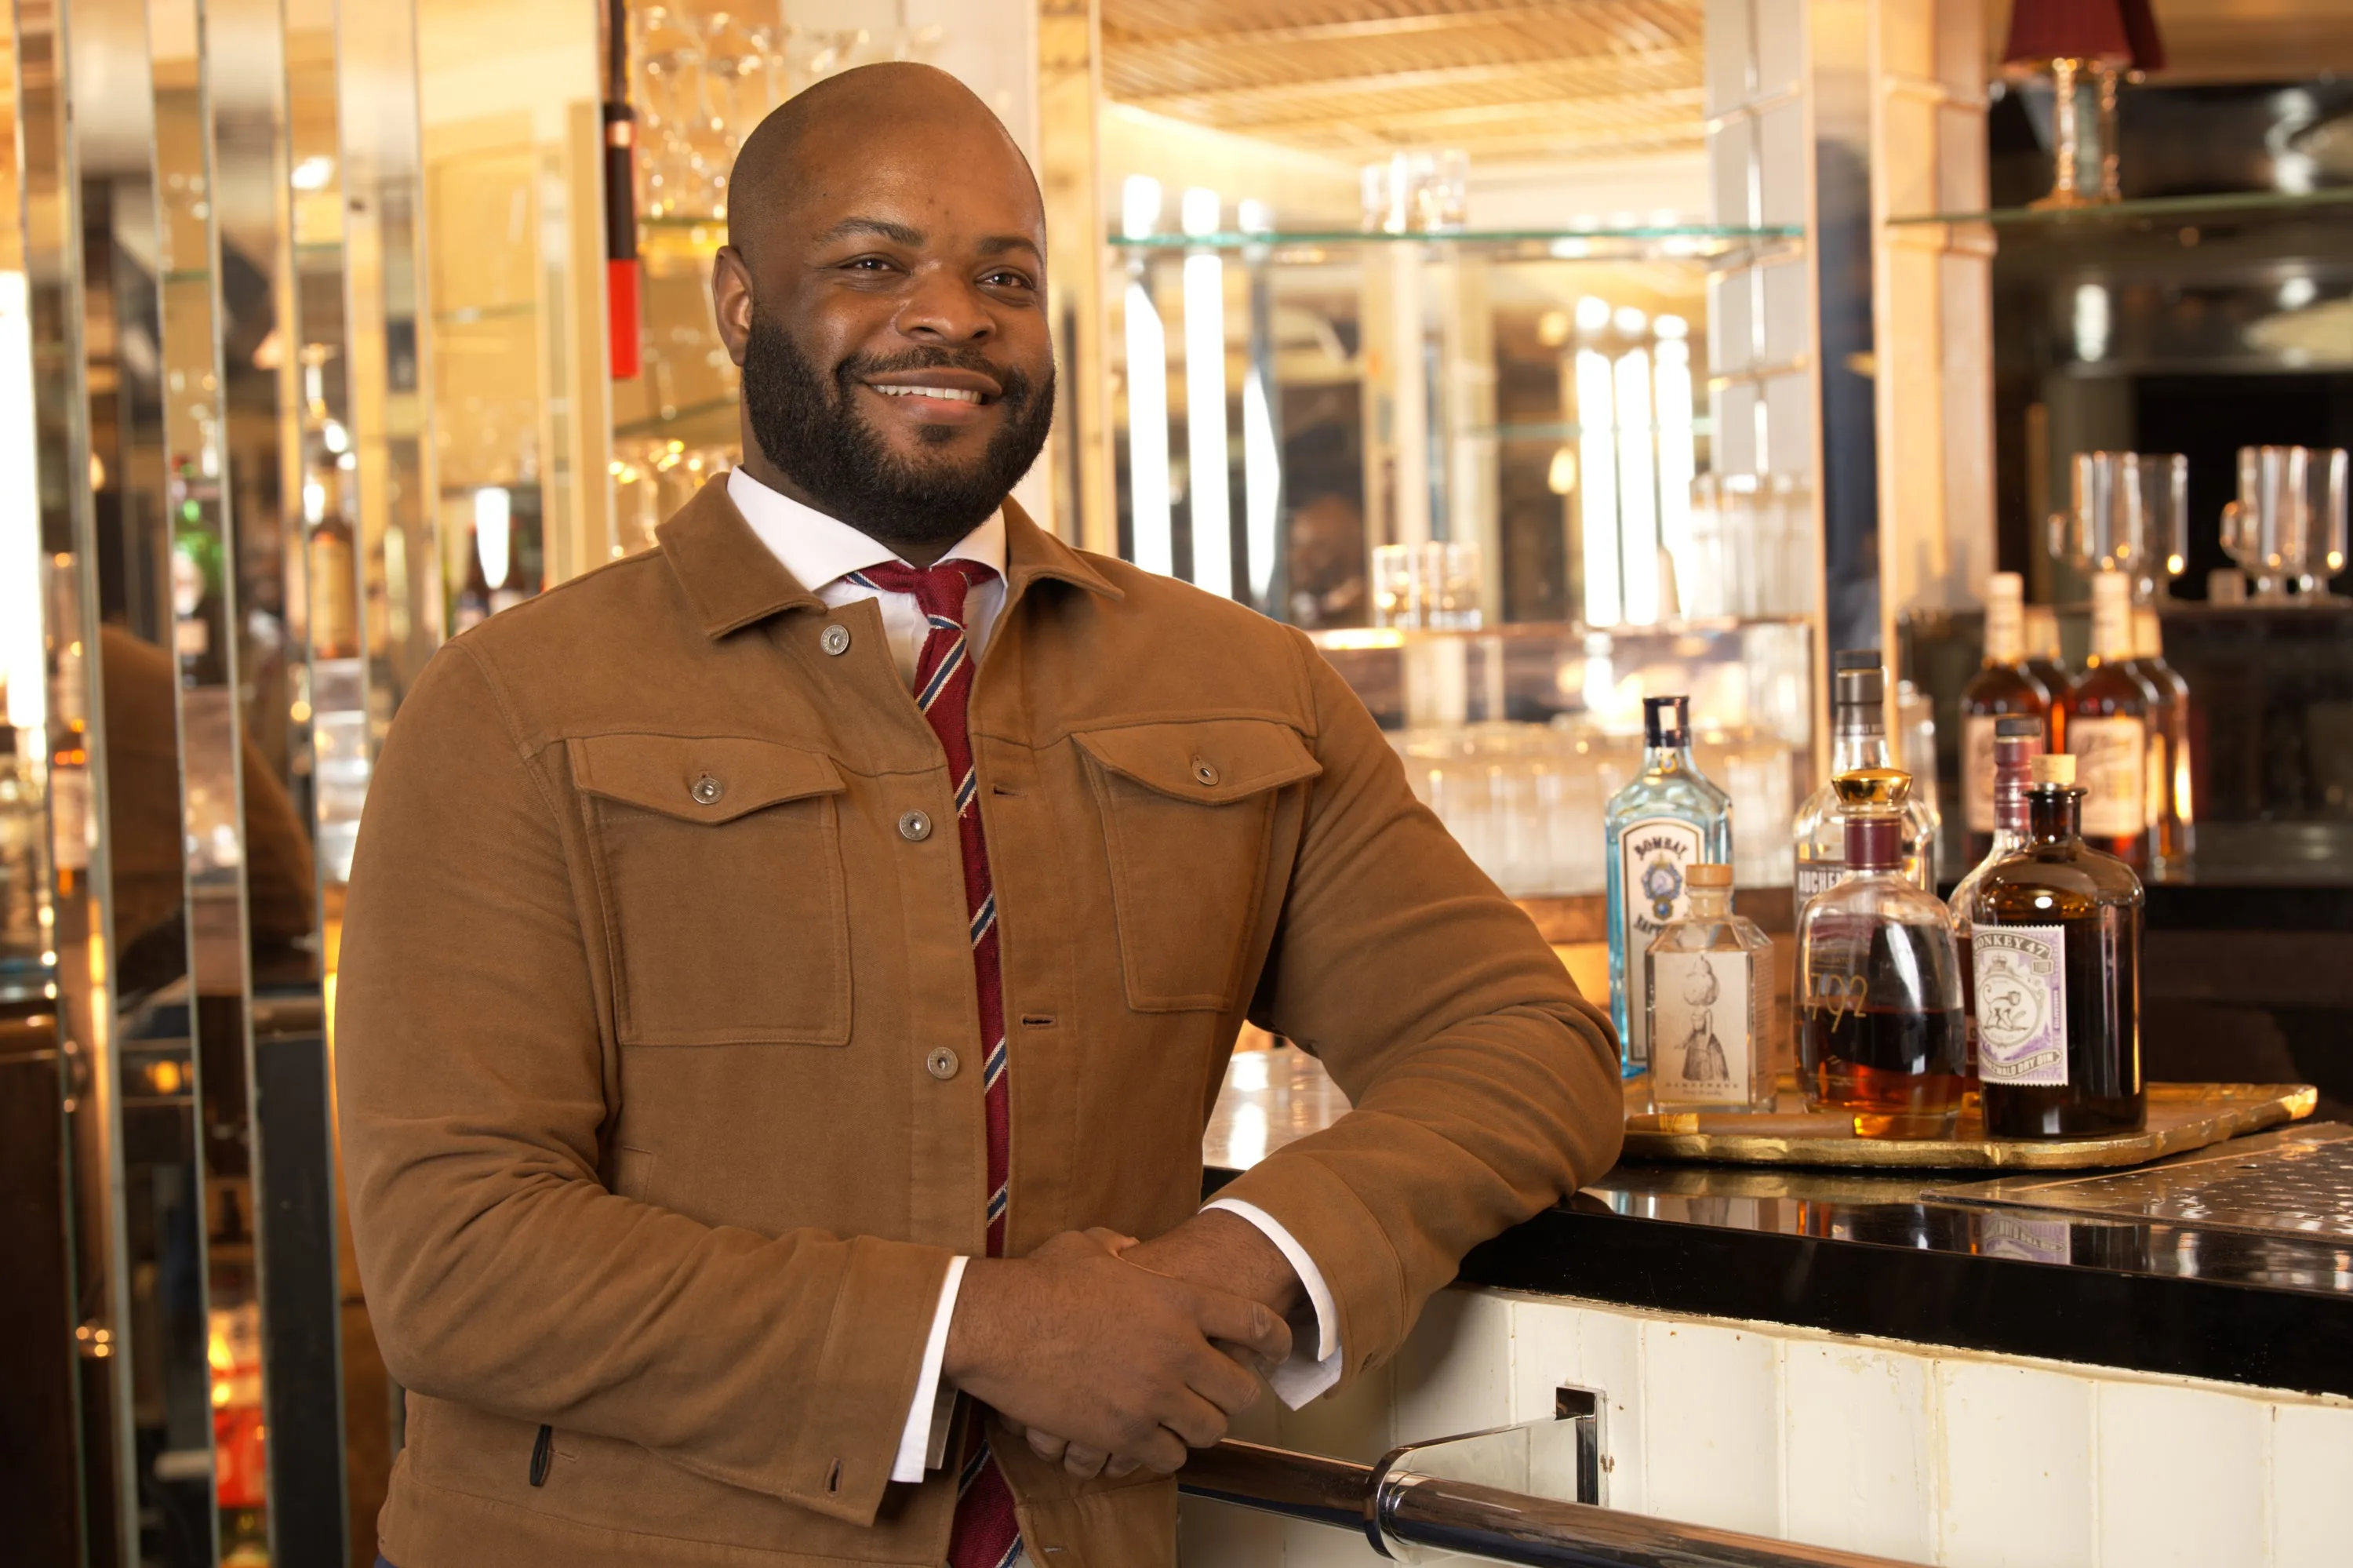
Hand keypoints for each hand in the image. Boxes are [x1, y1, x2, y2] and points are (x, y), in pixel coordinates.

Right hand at [946, 1228, 1291, 1477]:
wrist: (996, 1326)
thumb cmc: (1037, 1283)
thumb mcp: (1087, 1245)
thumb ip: (1120, 1245)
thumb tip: (1131, 1248)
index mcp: (1179, 1299)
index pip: (1255, 1322)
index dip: (1276, 1340)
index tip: (1278, 1350)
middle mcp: (1178, 1349)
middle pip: (1242, 1389)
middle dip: (1234, 1394)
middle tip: (1219, 1394)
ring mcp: (1154, 1395)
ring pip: (1210, 1430)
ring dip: (1199, 1426)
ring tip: (1183, 1421)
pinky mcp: (1124, 1432)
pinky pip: (1170, 1457)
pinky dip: (1164, 1452)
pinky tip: (1148, 1441)